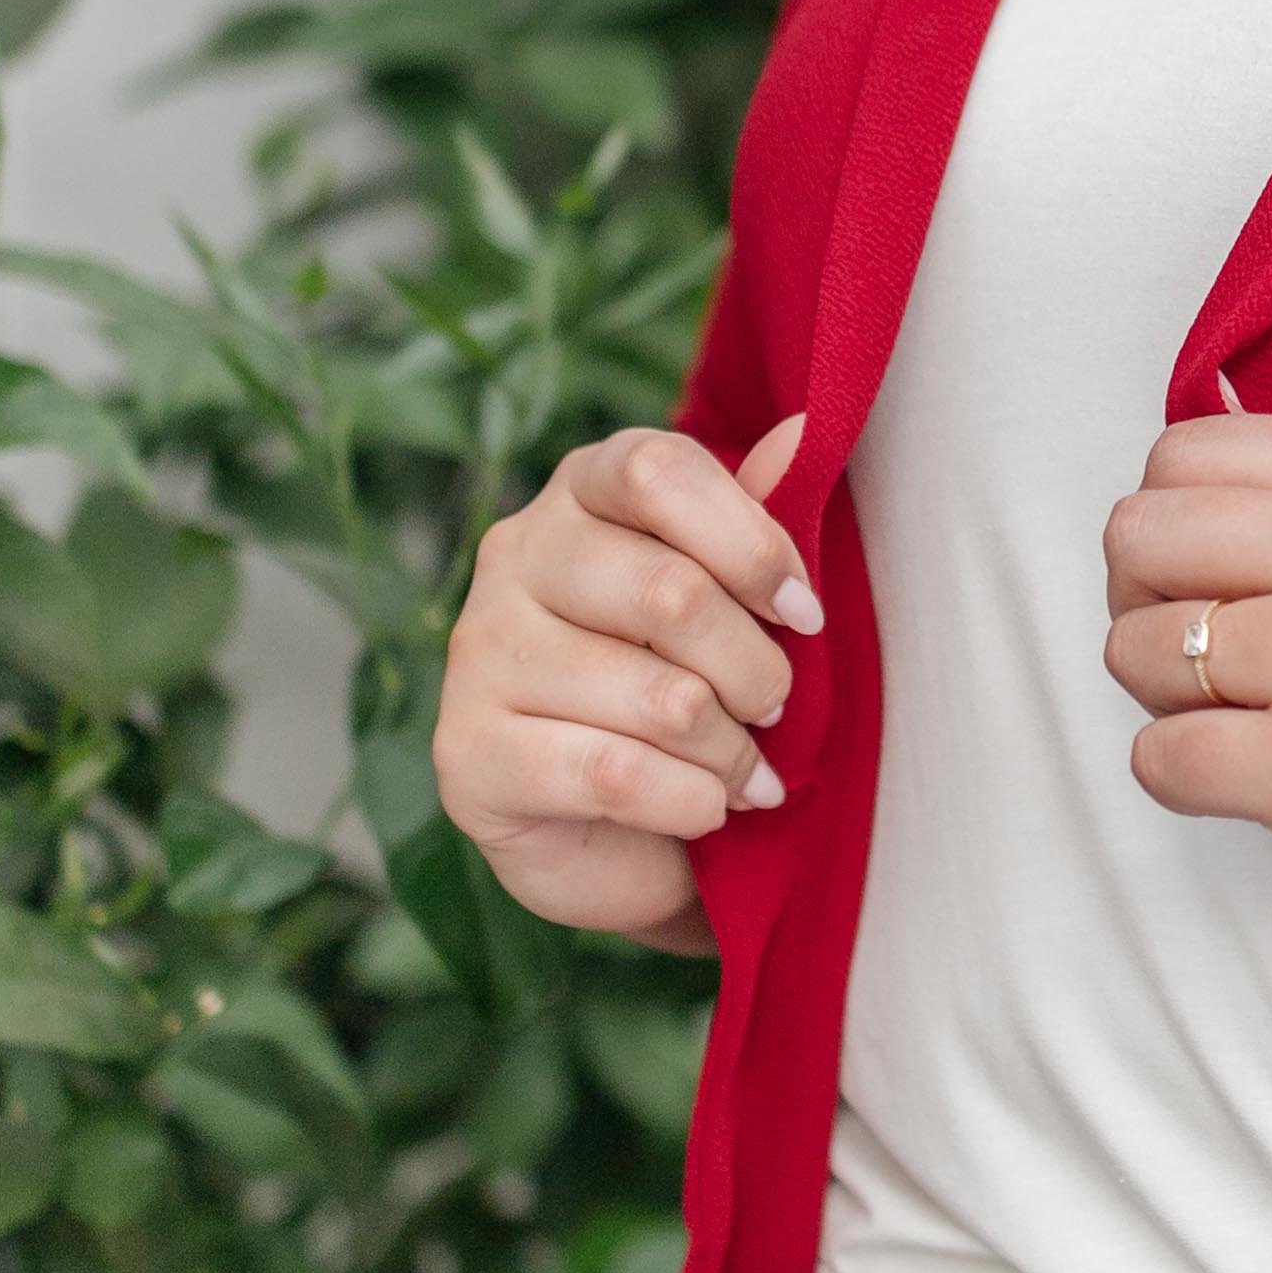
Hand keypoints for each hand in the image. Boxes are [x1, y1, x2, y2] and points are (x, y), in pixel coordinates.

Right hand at [436, 412, 817, 945]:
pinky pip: (615, 774)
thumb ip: (755, 524)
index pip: (657, 470)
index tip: (804, 613)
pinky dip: (691, 801)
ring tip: (747, 774)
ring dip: (731, 751)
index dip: (750, 542)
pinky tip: (706, 810)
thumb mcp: (733, 606)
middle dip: (756, 670)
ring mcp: (478, 654)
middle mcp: (513, 556)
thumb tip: (803, 434)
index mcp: (579, 493)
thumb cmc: (683, 695)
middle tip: (775, 710)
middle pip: (672, 591)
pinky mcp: (467, 753)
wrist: (616, 838)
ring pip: (659, 697)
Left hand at [1103, 415, 1271, 1002]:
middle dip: (1143, 608)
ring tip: (1249, 734)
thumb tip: (1196, 507)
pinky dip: (1183, 782)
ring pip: (1136, 646)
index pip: (1187, 455)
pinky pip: (1162, 757)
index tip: (1215, 591)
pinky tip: (1258, 792)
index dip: (1174, 533)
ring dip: (1165, 703)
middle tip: (1206, 668)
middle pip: (1139, 534)